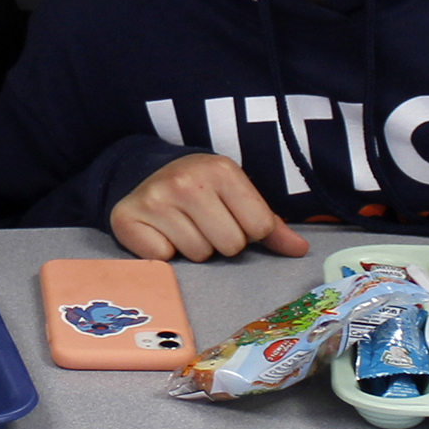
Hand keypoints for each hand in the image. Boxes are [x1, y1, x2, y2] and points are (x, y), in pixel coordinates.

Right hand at [107, 154, 311, 262]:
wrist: (148, 174)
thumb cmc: (202, 191)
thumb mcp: (237, 196)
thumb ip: (270, 224)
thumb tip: (300, 250)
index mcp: (222, 170)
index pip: (258, 228)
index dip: (247, 231)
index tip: (229, 217)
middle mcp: (187, 181)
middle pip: (230, 245)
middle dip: (220, 242)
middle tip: (203, 225)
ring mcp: (156, 198)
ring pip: (199, 255)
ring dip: (193, 249)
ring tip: (181, 228)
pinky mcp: (129, 218)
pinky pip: (164, 259)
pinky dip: (164, 253)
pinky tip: (160, 233)